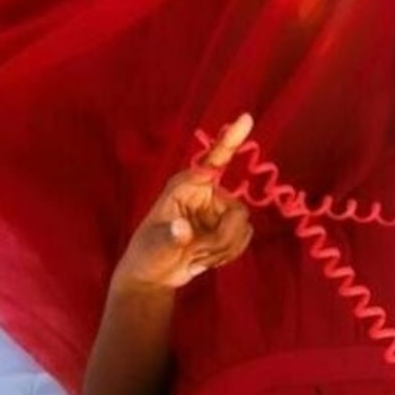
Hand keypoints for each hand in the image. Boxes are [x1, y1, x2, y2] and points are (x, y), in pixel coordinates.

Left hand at [113, 113, 254, 292]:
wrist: (155, 275)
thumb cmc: (148, 254)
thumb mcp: (156, 247)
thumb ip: (170, 238)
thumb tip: (181, 229)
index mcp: (185, 186)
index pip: (213, 160)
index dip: (231, 139)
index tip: (246, 118)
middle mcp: (205, 192)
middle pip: (237, 212)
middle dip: (222, 239)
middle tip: (197, 254)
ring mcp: (218, 209)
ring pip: (242, 227)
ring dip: (223, 249)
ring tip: (197, 255)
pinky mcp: (226, 225)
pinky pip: (244, 236)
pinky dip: (229, 253)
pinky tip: (208, 258)